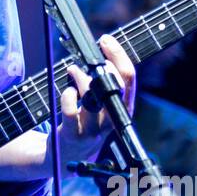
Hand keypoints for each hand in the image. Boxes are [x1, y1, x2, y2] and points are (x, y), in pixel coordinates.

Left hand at [59, 34, 136, 163]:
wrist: (67, 155)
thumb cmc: (84, 121)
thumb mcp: (100, 103)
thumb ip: (104, 80)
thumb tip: (101, 47)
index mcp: (122, 108)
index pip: (129, 78)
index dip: (118, 55)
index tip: (105, 40)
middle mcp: (112, 119)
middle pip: (117, 85)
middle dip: (105, 64)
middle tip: (91, 53)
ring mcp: (94, 129)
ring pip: (94, 97)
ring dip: (82, 78)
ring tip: (73, 69)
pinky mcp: (74, 135)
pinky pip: (72, 111)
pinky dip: (69, 96)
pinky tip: (67, 90)